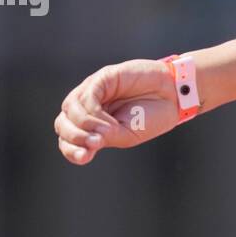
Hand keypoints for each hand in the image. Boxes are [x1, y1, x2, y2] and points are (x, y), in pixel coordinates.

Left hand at [54, 59, 179, 164]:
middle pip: (62, 123)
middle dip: (74, 138)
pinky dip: (93, 113)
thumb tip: (89, 141)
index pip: (68, 138)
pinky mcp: (102, 79)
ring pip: (70, 108)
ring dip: (85, 125)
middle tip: (94, 145)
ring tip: (107, 132)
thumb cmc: (152, 116)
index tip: (85, 158)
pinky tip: (109, 122)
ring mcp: (93, 92)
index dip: (70, 149)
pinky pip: (87, 96)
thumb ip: (106, 138)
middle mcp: (88, 108)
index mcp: (92, 125)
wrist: (173, 96)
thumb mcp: (128, 135)